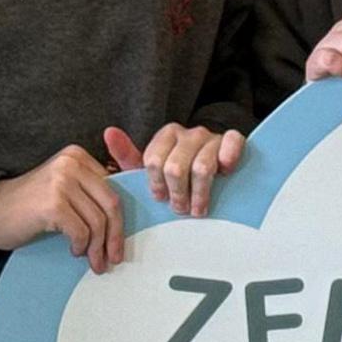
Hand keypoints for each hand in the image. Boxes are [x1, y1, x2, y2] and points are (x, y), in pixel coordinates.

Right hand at [0, 143, 128, 271]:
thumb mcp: (63, 189)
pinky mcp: (53, 204)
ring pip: (98, 221)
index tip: (117, 242)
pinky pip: (81, 232)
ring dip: (97, 248)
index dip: (119, 220)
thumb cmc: (29, 206)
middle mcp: (71, 164)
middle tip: (113, 258)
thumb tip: (122, 220)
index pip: (112, 190)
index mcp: (78, 156)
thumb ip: (88, 192)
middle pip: (111, 204)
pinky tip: (74, 252)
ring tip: (94, 262)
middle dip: (115, 236)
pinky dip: (81, 246)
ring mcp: (61, 182)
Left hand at [106, 123, 243, 218]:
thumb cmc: (179, 171)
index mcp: (166, 136)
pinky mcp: (232, 141)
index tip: (161, 198)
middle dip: (177, 194)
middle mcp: (188, 134)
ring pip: (202, 167)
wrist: (213, 168)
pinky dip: (228, 158)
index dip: (156, 185)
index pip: (153, 161)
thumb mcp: (151, 167)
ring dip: (200, 194)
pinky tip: (225, 172)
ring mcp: (211, 137)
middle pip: (175, 168)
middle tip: (180, 209)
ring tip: (198, 208)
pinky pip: (232, 144)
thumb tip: (109, 132)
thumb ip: (127, 155)